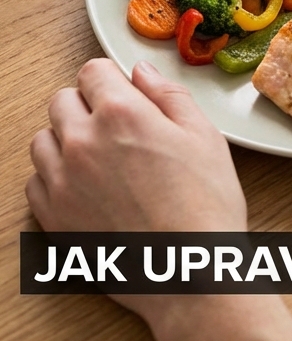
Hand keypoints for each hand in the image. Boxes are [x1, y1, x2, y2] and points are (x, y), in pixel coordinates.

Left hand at [27, 59, 291, 340]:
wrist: (188, 269)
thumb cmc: (205, 206)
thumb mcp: (206, 138)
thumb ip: (170, 97)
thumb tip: (143, 73)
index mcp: (121, 115)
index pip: (94, 72)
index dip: (112, 79)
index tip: (124, 92)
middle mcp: (81, 141)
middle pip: (63, 101)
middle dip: (88, 106)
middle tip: (119, 127)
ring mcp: (61, 179)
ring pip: (44, 139)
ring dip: (67, 139)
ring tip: (102, 158)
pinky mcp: (52, 214)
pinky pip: (36, 180)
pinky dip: (56, 177)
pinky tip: (88, 186)